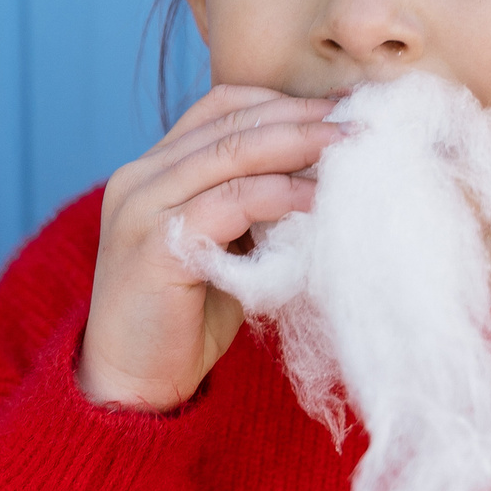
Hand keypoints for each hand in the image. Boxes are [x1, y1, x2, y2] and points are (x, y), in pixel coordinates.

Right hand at [78, 85, 341, 410]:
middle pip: (231, 124)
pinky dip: (280, 195)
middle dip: (301, 117)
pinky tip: (317, 202)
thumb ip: (249, 208)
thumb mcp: (221, 247)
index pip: (220, 108)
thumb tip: (321, 176)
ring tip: (349, 149)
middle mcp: (138, 179)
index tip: (338, 108)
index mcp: (150, 171)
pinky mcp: (156, 246)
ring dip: (299, 145)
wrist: (132, 387)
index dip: (281, 102)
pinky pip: (229, 203)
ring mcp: (141, 208)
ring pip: (231, 153)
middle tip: (358, 119)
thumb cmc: (183, 324)